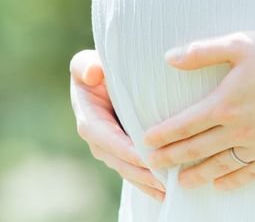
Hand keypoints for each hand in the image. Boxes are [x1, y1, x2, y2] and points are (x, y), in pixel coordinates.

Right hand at [70, 48, 166, 201]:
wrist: (101, 79)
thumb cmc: (96, 69)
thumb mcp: (86, 62)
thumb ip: (85, 65)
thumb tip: (92, 74)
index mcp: (89, 119)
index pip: (106, 138)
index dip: (124, 149)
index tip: (145, 157)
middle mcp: (98, 140)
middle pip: (119, 161)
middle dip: (141, 172)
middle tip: (164, 181)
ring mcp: (109, 151)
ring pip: (128, 171)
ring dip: (147, 182)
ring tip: (169, 189)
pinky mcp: (121, 154)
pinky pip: (134, 172)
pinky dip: (148, 184)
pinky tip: (166, 192)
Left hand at [141, 31, 254, 191]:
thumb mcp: (239, 43)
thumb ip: (202, 52)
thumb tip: (169, 58)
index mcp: (224, 103)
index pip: (184, 125)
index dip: (163, 135)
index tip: (146, 142)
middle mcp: (238, 130)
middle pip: (197, 149)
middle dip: (172, 159)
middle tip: (153, 166)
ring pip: (221, 165)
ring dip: (199, 175)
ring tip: (182, 183)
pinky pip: (250, 173)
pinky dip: (233, 181)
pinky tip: (222, 185)